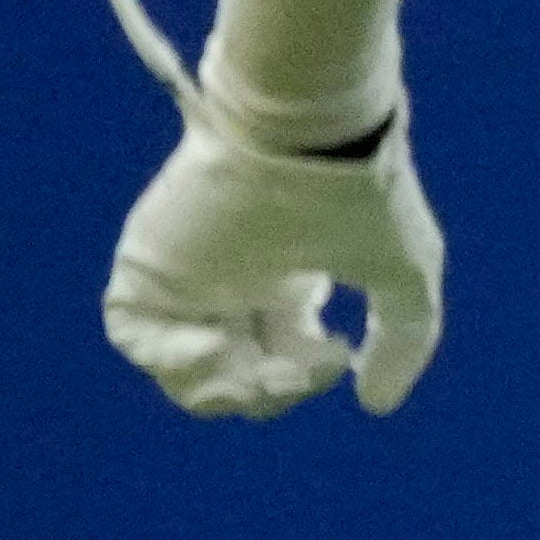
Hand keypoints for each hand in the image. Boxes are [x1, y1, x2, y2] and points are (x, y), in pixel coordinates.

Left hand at [101, 0, 443, 417]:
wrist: (309, 136)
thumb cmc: (360, 195)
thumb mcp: (403, 274)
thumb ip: (403, 339)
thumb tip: (374, 404)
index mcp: (290, 279)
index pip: (283, 357)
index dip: (308, 376)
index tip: (338, 354)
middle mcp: (236, 281)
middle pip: (234, 372)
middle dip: (269, 391)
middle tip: (292, 372)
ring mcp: (190, 274)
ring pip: (183, 365)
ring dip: (221, 387)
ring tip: (251, 371)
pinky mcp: (150, 264)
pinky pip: (135, 334)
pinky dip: (171, 356)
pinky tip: (214, 343)